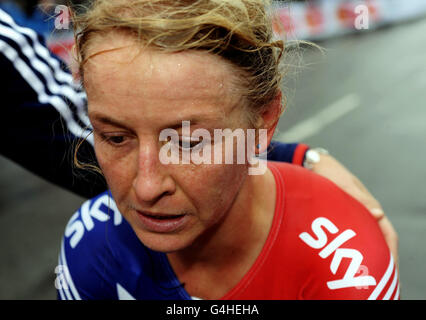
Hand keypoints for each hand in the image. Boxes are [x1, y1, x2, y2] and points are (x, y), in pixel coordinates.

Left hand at [309, 153, 398, 267]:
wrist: (313, 165)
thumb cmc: (329, 173)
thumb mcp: (344, 185)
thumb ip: (360, 199)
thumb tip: (379, 215)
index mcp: (370, 206)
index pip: (387, 234)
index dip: (391, 252)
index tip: (391, 270)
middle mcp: (364, 213)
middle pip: (377, 240)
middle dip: (381, 259)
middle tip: (378, 280)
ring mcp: (352, 215)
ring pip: (364, 239)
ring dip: (366, 255)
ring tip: (361, 274)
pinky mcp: (340, 216)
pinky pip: (350, 235)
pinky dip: (352, 247)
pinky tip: (343, 260)